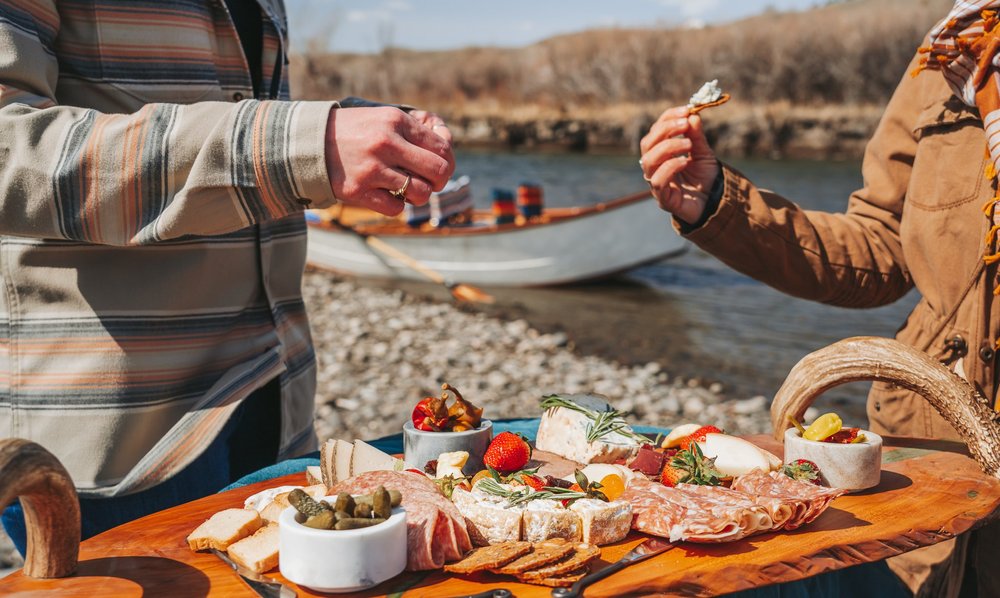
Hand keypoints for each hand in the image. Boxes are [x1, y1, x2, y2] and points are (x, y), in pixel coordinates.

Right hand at [325, 107, 455, 215]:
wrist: (309, 142)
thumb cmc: (355, 131)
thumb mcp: (384, 118)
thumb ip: (415, 130)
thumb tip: (446, 147)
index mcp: (395, 121)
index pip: (442, 148)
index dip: (447, 162)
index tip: (440, 168)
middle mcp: (385, 143)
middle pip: (438, 171)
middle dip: (439, 181)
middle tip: (431, 183)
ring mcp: (371, 168)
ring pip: (420, 193)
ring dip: (418, 195)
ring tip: (407, 190)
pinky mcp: (358, 190)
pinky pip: (396, 208)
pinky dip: (396, 205)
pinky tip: (387, 195)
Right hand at [639, 106, 718, 223]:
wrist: (715, 202)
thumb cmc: (705, 177)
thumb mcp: (704, 152)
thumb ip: (697, 136)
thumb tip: (692, 114)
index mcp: (661, 153)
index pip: (655, 131)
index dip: (667, 118)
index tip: (686, 110)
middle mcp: (655, 167)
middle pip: (647, 144)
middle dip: (665, 130)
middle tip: (685, 124)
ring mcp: (656, 183)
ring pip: (648, 161)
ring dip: (668, 147)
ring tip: (688, 145)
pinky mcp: (663, 199)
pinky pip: (657, 181)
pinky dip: (670, 167)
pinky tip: (685, 162)